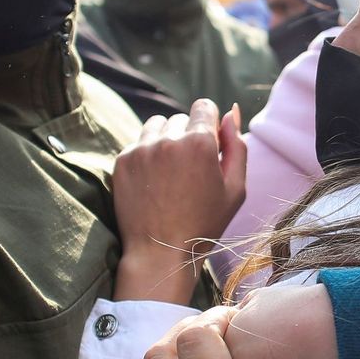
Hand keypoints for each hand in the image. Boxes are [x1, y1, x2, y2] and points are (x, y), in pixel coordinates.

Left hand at [112, 100, 246, 301]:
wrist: (160, 252)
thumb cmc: (204, 223)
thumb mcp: (235, 189)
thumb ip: (237, 147)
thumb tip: (230, 114)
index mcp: (200, 142)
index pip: (204, 106)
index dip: (209, 124)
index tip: (208, 146)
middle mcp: (168, 139)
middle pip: (181, 119)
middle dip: (187, 136)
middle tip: (189, 170)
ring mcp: (142, 149)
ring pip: (157, 126)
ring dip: (165, 140)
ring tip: (170, 172)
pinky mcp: (122, 161)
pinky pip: (139, 143)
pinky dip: (147, 155)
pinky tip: (154, 182)